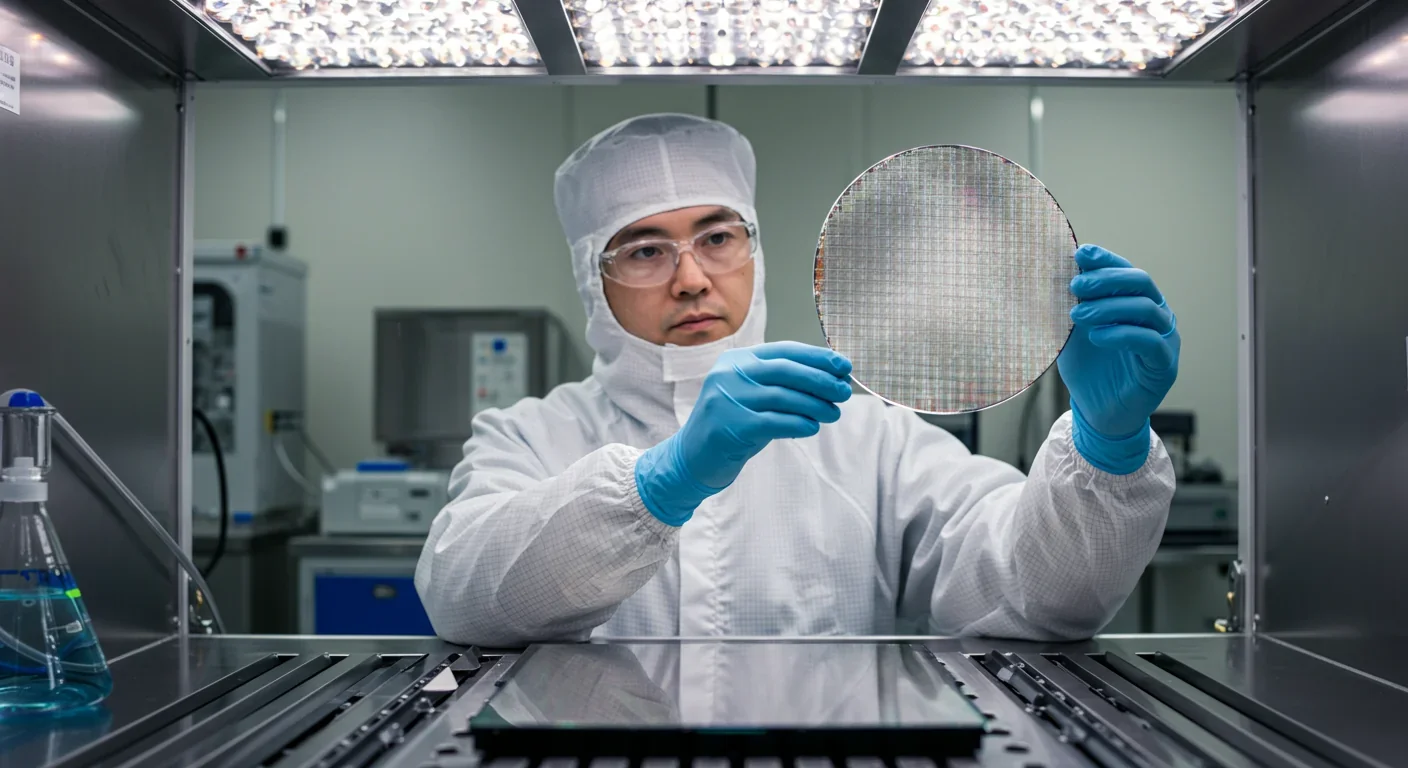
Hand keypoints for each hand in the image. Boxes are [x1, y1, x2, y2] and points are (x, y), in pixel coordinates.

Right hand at [635, 341, 852, 523]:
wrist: (692, 457)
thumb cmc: (732, 426)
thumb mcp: (753, 396)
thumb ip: (782, 384)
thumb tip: (831, 380)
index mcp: (737, 359)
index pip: (785, 351)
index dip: (818, 357)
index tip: (844, 366)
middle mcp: (730, 373)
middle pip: (786, 370)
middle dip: (821, 380)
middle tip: (844, 392)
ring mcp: (727, 398)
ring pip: (783, 396)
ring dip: (815, 405)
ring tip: (834, 413)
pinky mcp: (730, 425)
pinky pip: (774, 422)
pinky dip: (798, 423)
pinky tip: (813, 427)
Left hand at [1057, 244, 1180, 474]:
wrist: (1097, 411)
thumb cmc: (1089, 367)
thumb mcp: (1071, 331)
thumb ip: (1068, 305)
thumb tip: (1049, 274)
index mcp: (1136, 301)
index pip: (1126, 270)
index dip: (1105, 259)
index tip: (1079, 253)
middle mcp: (1156, 315)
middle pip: (1141, 282)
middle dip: (1107, 279)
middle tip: (1076, 284)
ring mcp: (1165, 339)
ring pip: (1146, 309)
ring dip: (1109, 306)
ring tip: (1077, 313)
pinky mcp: (1165, 365)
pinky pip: (1150, 342)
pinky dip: (1122, 334)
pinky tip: (1097, 336)